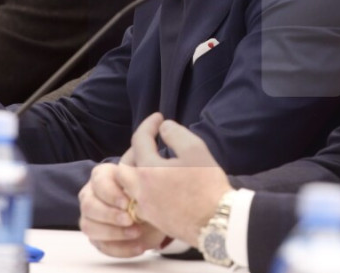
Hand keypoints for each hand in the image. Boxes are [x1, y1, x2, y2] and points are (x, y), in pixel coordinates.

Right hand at [79, 162, 165, 257]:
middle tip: (130, 220)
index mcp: (101, 176)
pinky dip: (122, 249)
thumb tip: (139, 185)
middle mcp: (90, 195)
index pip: (98, 182)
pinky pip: (103, 246)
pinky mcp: (96, 237)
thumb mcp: (146, 181)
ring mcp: (90, 217)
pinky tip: (139, 247)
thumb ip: (139, 181)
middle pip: (89, 206)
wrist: (153, 207)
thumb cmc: (147, 188)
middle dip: (110, 215)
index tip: (127, 203)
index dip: (111, 194)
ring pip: (90, 227)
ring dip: (114, 233)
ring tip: (137, 233)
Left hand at [114, 113, 231, 245]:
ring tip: (151, 164)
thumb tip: (164, 127)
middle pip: (124, 166)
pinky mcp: (153, 220)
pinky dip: (142, 188)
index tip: (159, 117)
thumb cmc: (206, 184)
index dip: (149, 125)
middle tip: (150, 142)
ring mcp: (145, 208)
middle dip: (134, 150)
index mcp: (148, 171)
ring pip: (127, 186)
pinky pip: (137, 201)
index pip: (139, 140)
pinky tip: (157, 185)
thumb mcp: (195, 149)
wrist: (215, 222)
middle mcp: (140, 190)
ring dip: (135, 171)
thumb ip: (176, 134)